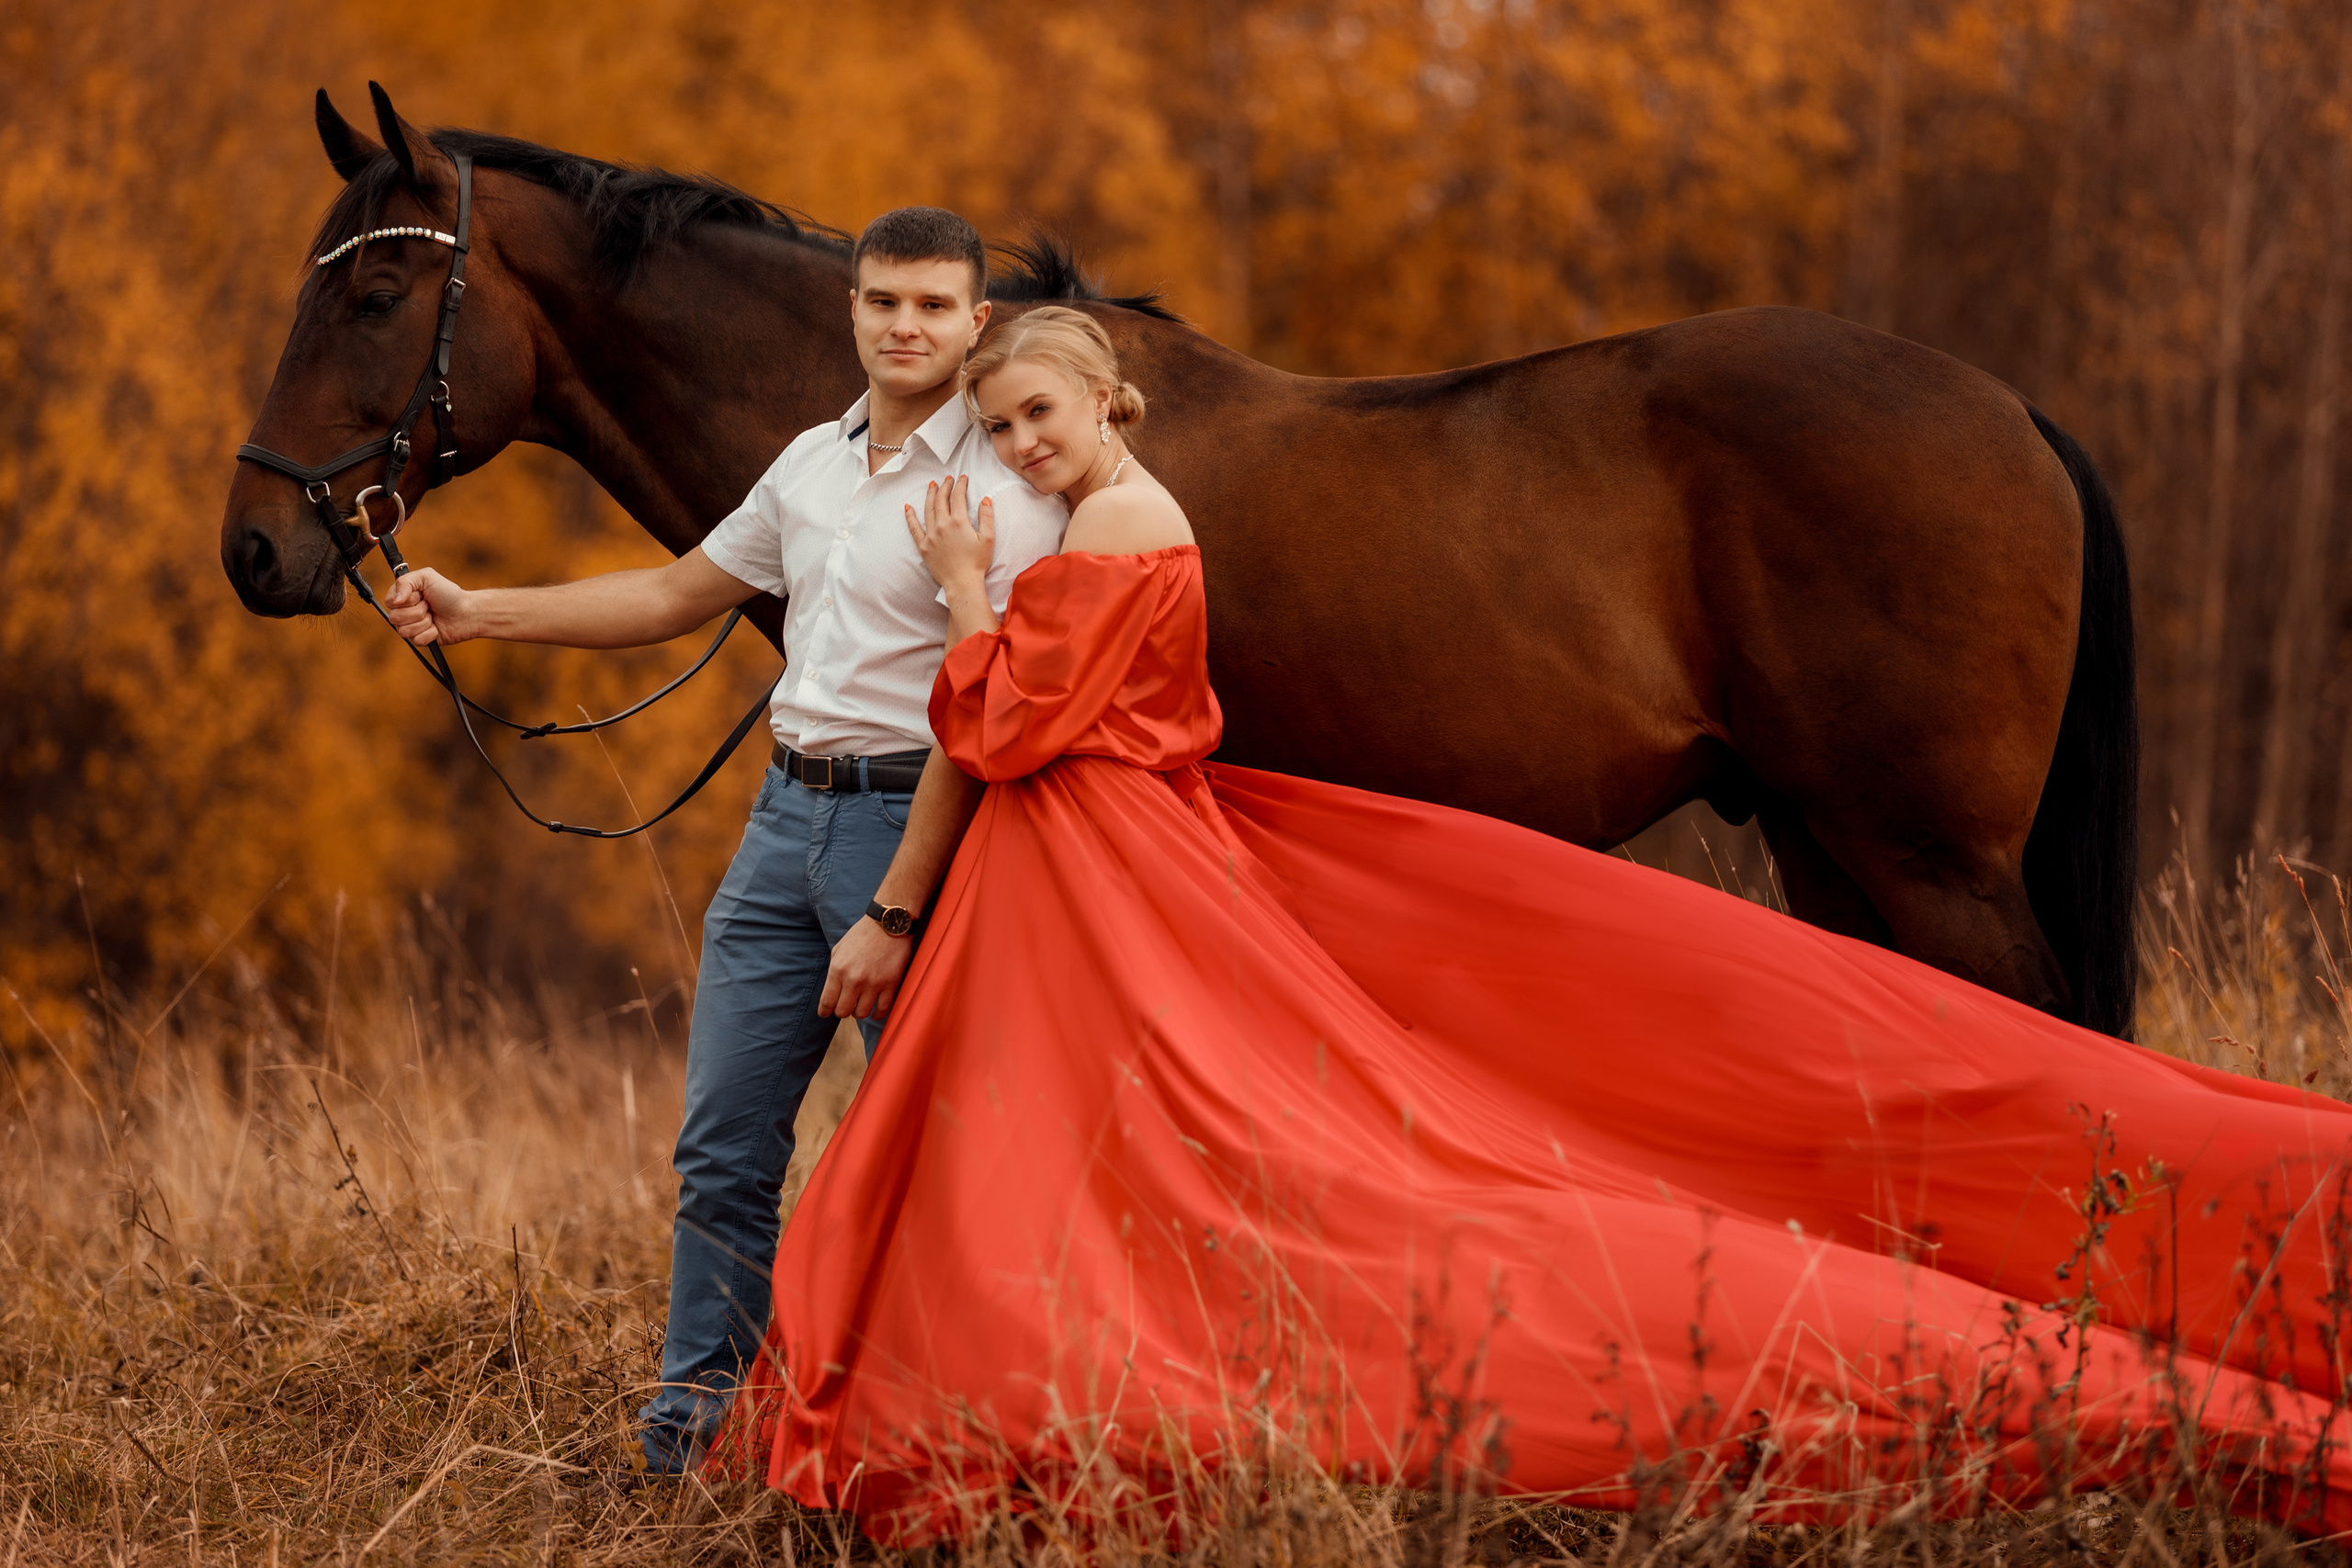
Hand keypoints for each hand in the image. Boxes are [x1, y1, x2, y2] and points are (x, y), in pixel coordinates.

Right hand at [382, 567, 475, 646]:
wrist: (466, 612)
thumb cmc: (448, 593)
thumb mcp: (427, 577)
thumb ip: (405, 581)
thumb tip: (394, 600)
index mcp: (401, 596)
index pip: (389, 602)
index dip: (406, 599)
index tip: (420, 595)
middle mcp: (402, 612)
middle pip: (395, 618)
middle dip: (417, 611)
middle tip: (429, 605)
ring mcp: (410, 627)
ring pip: (404, 631)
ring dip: (424, 622)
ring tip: (433, 615)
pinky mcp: (419, 640)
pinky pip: (416, 640)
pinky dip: (430, 633)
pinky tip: (436, 627)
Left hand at [818, 916, 912, 1019]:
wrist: (888, 924)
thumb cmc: (862, 935)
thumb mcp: (839, 949)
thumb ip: (833, 972)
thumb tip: (831, 993)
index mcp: (838, 969)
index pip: (827, 1001)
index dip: (825, 1011)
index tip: (825, 1014)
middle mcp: (854, 979)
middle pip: (843, 1011)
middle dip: (842, 1011)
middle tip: (847, 1005)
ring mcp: (873, 983)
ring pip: (861, 1014)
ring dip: (859, 1012)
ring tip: (861, 1005)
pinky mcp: (890, 984)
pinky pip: (882, 1010)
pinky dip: (877, 1014)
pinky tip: (875, 1011)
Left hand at [905, 474, 992, 600]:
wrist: (962, 584)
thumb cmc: (977, 563)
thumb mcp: (988, 539)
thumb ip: (987, 517)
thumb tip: (985, 499)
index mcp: (959, 522)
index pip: (958, 496)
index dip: (960, 485)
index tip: (962, 478)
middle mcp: (942, 525)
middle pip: (941, 500)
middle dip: (945, 486)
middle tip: (947, 479)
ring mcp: (930, 535)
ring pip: (928, 509)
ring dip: (930, 495)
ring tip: (932, 486)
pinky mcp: (923, 546)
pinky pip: (914, 528)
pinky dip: (910, 516)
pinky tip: (908, 507)